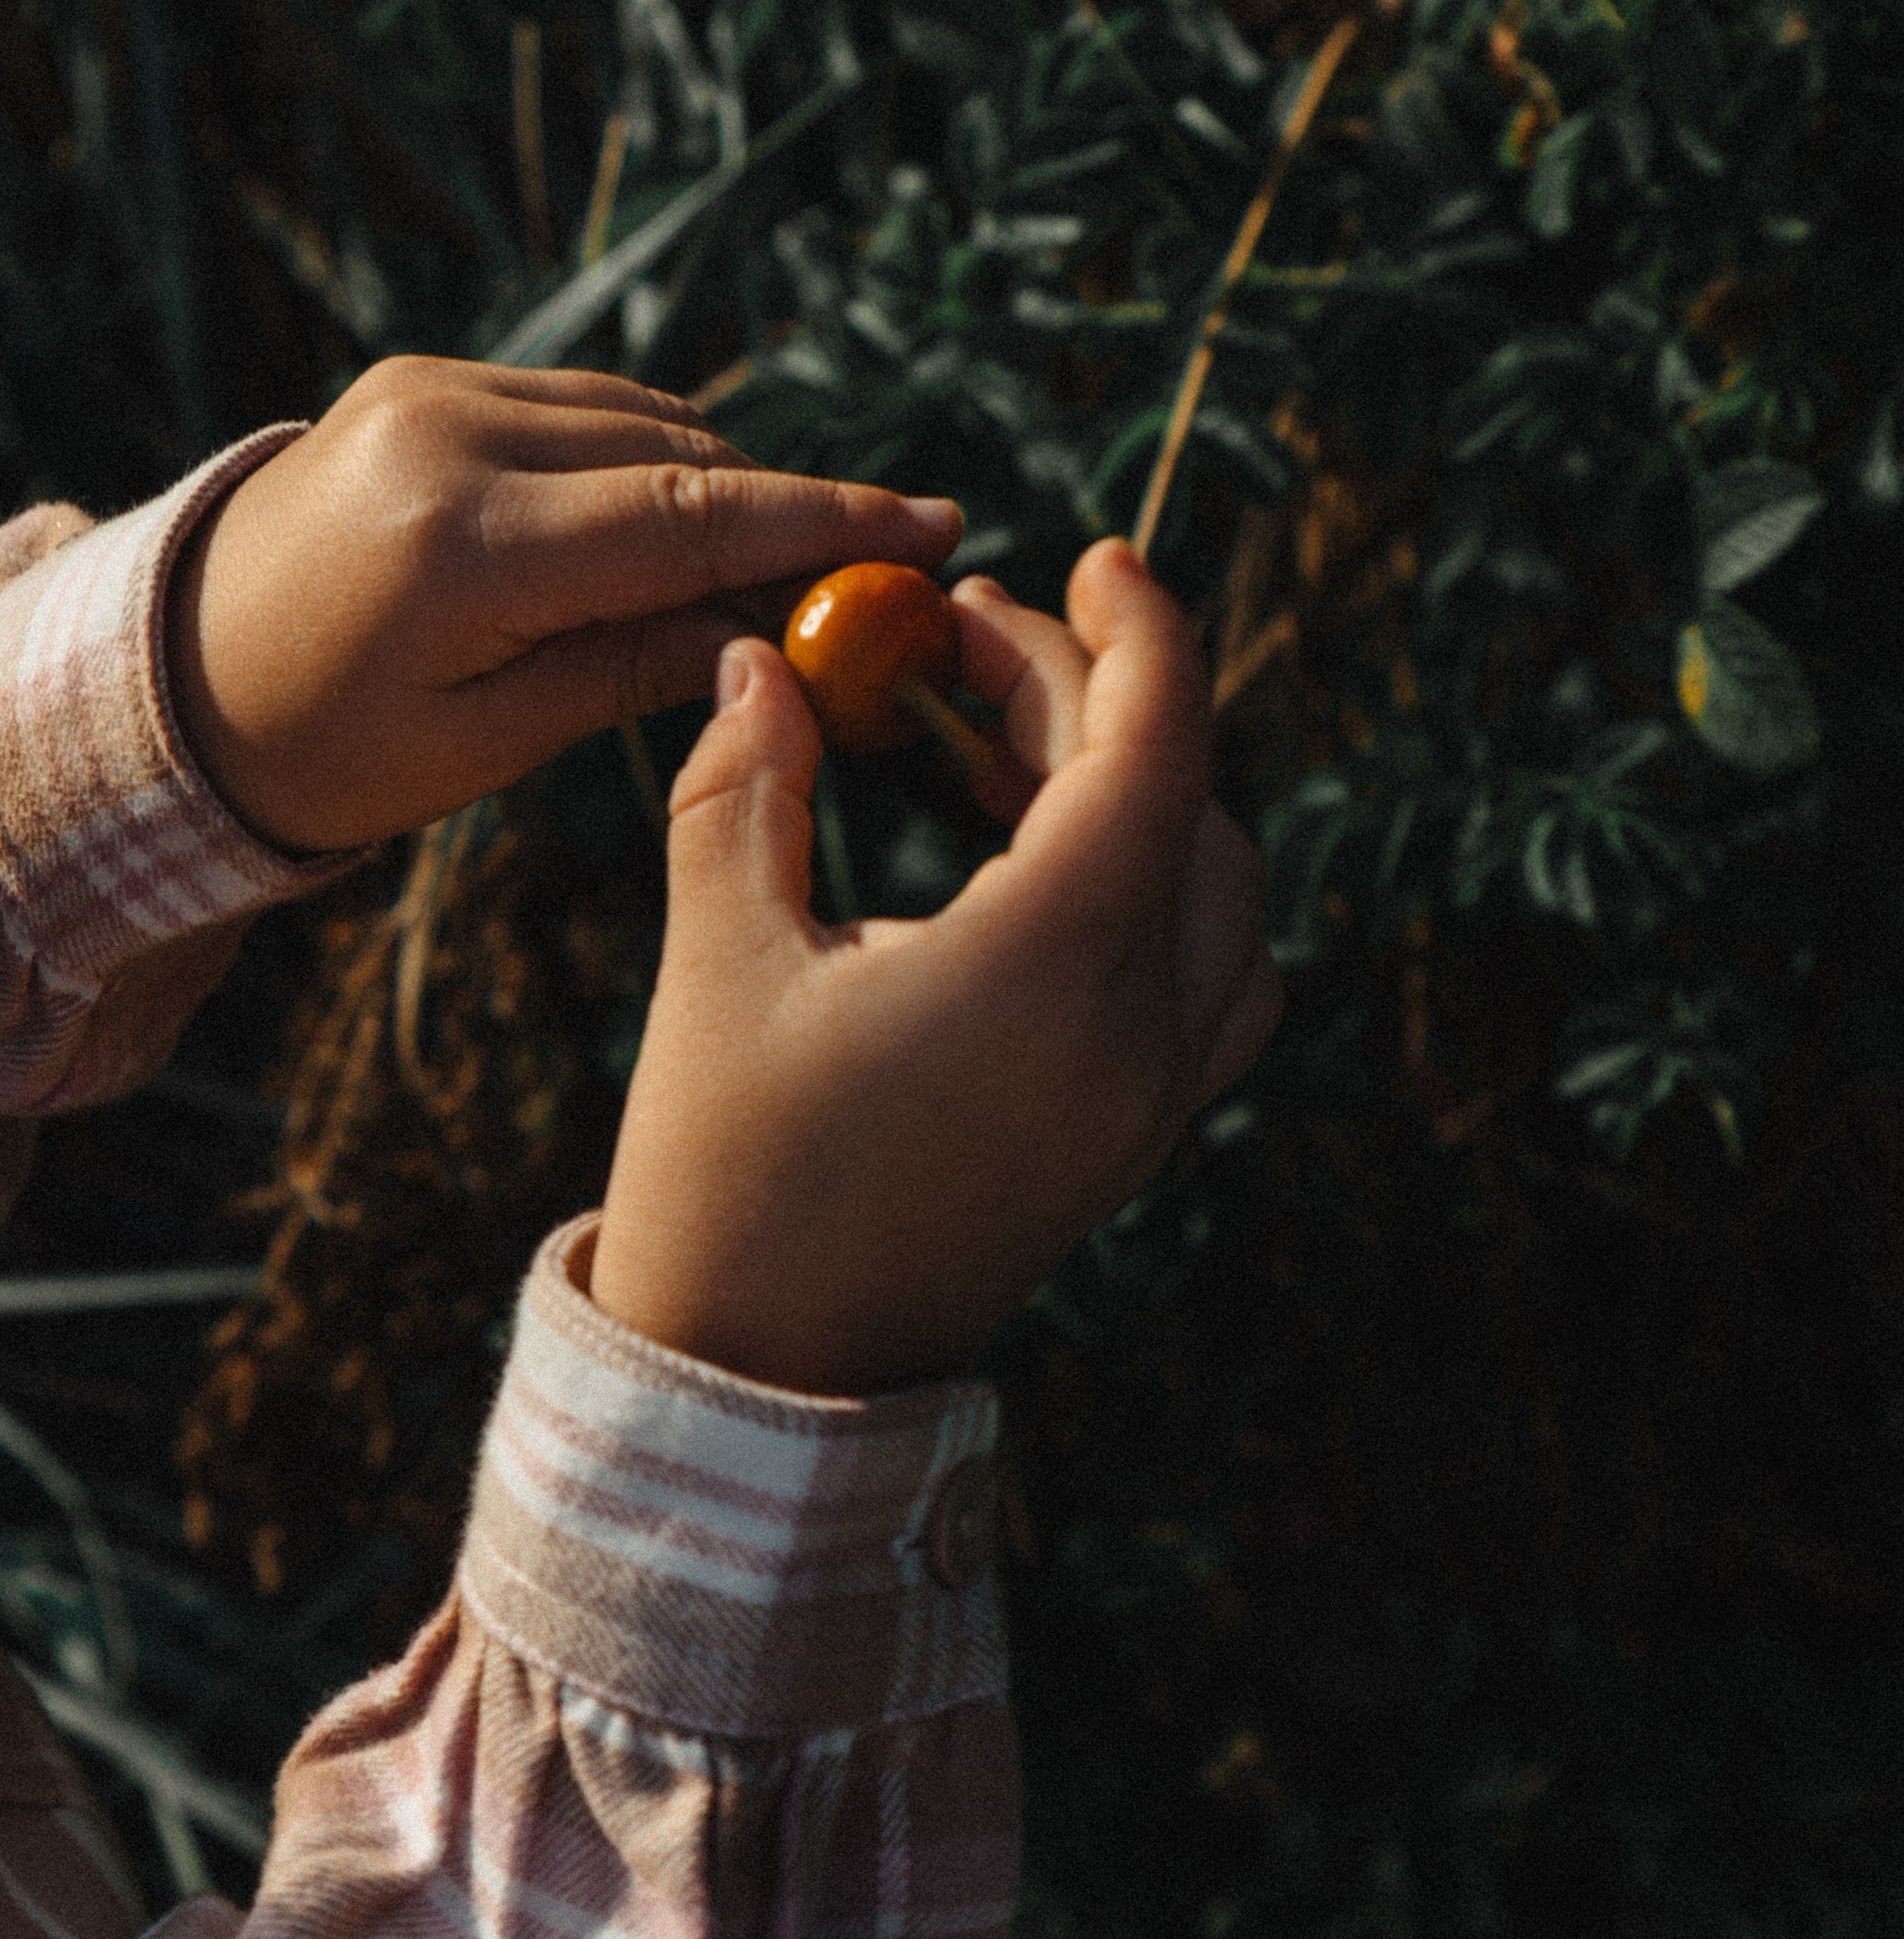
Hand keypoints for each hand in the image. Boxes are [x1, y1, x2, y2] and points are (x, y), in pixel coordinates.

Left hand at [164, 358, 961, 850]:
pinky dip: (648, 459)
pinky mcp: (421, 378)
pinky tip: (680, 529)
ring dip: (720, 486)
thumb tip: (778, 630)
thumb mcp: (486, 742)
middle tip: (871, 591)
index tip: (933, 525)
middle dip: (785, 517)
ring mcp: (427, 389)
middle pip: (679, 456)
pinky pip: (581, 407)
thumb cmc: (323, 749)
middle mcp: (443, 436)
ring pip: (641, 420)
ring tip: (775, 579)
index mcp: (457, 548)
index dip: (825, 525)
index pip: (686, 519)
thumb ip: (637, 666)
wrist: (162, 683)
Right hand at [590, 538, 1283, 1393]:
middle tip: (963, 648)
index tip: (1087, 554)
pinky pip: (1213, 983)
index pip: (1155, 749)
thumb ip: (746, 790)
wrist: (760, 1385)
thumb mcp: (719, 963)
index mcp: (1051, 969)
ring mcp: (1153, 1098)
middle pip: (1183, 804)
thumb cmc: (726, 1174)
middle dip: (1094, 699)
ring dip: (1139, 792)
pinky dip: (1164, 892)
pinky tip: (1049, 866)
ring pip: (1219, 892)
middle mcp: (1138, 1031)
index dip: (1137, 630)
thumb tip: (760, 660)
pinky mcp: (1136, 1141)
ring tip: (995, 745)